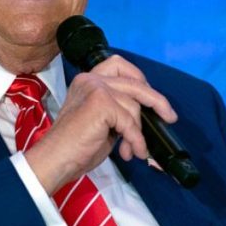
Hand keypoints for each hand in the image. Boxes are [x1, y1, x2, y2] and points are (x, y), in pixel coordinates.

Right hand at [24, 55, 177, 194]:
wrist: (55, 160)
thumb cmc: (74, 148)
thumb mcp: (101, 122)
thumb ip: (118, 111)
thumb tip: (144, 116)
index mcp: (87, 81)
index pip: (118, 65)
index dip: (139, 78)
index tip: (151, 97)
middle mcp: (90, 80)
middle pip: (134, 82)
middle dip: (156, 100)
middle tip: (169, 117)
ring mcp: (95, 88)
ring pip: (134, 106)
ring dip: (137, 132)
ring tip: (131, 150)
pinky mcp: (100, 102)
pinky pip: (130, 121)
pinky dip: (135, 139)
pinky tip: (130, 152)